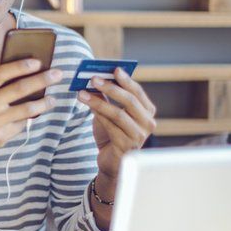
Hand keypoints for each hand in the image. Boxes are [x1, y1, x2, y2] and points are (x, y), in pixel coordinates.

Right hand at [0, 59, 62, 163]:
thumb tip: (11, 66)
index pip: (2, 73)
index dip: (21, 66)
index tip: (38, 62)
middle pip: (19, 88)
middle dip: (42, 80)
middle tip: (57, 75)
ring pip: (26, 109)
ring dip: (44, 103)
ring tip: (53, 99)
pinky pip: (21, 124)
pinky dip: (29, 118)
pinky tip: (35, 114)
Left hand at [77, 67, 156, 182]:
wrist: (111, 161)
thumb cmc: (113, 134)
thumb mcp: (111, 113)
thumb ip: (107, 98)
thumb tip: (96, 78)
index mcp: (147, 112)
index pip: (138, 92)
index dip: (126, 80)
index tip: (114, 69)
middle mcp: (148, 123)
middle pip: (130, 101)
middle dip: (111, 88)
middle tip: (93, 78)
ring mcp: (139, 136)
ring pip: (118, 114)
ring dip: (98, 101)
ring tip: (82, 93)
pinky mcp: (126, 146)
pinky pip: (110, 127)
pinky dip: (98, 115)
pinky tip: (87, 107)